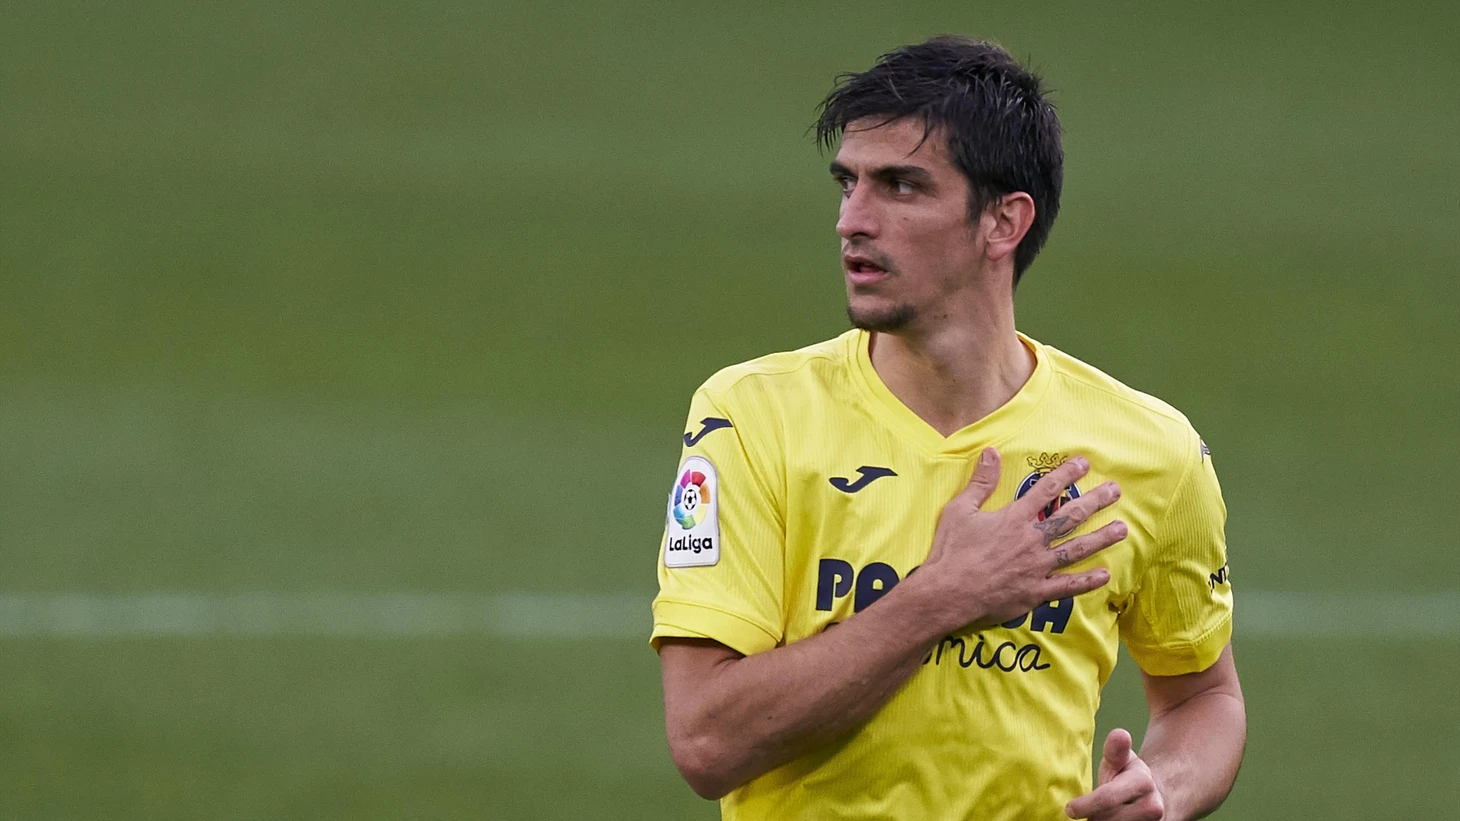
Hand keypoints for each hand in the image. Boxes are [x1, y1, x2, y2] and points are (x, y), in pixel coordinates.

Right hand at [918, 448, 1126, 631]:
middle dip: (1095, 502)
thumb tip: (992, 452)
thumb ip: (980, 482)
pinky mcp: (1035, 592)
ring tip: (1121, 529)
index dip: (1066, 474)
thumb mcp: (959, 510)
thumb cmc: (951, 551)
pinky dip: (1087, 581)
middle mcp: (1031, 540)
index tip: (1084, 464)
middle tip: (1115, 491)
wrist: (948, 592)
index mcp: (1014, 518)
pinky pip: (1067, 586)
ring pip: (1076, 549)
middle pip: (1070, 517)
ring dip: (1101, 538)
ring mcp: (1037, 567)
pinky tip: (1105, 575)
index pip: (1046, 490)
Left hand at [1066, 729, 1164, 819]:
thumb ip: (1115, 750)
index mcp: (1143, 783)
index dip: (1086, 805)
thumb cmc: (1129, 775)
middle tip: (1091, 809)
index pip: (1108, 798)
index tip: (1070, 809)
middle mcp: (1153, 808)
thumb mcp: (1122, 759)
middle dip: (1095, 816)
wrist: (1160, 796)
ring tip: (1105, 814)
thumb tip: (1119, 734)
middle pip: (1107, 820)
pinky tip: (1111, 819)